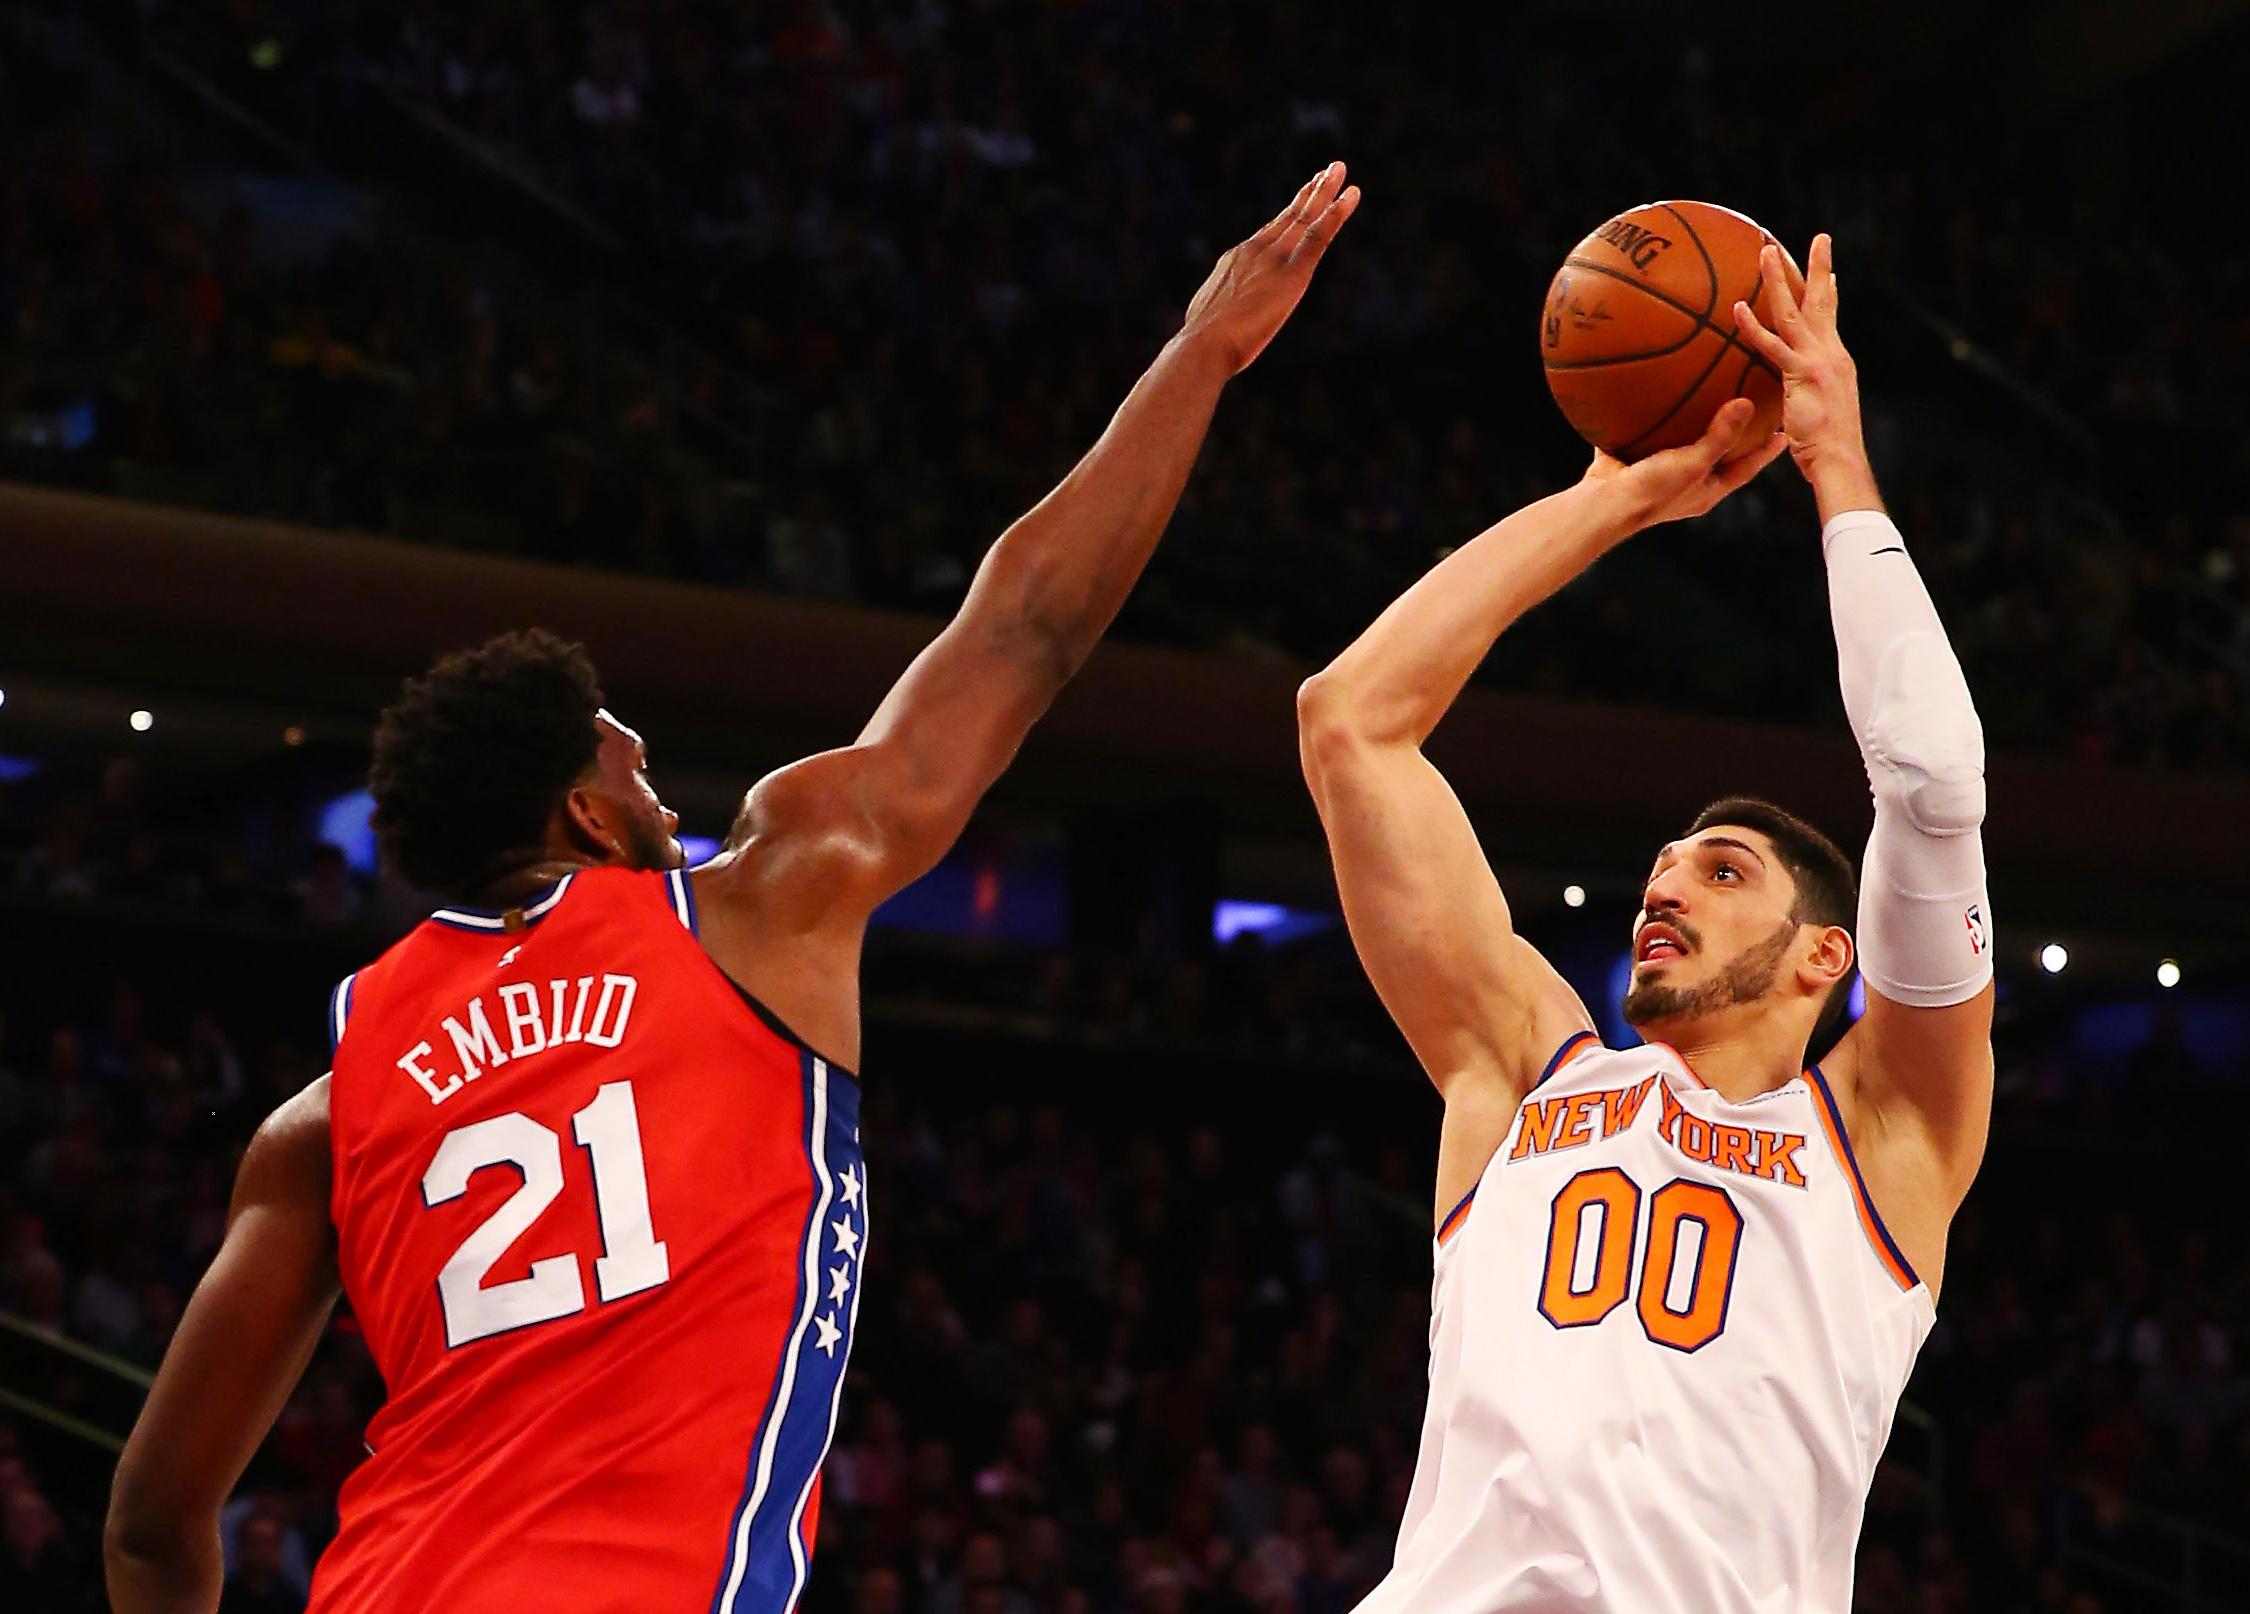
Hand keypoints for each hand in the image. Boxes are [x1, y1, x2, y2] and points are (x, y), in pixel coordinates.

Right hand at [1179, 162, 1361, 373]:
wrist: (1204, 343)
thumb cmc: (1204, 342)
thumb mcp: (1209, 316)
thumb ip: (1222, 307)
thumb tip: (1217, 319)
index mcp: (1236, 260)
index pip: (1269, 232)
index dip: (1288, 214)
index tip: (1302, 198)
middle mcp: (1256, 250)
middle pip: (1289, 216)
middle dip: (1310, 192)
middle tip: (1327, 171)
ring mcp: (1275, 258)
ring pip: (1306, 218)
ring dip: (1325, 192)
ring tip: (1339, 169)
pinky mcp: (1294, 273)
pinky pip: (1320, 235)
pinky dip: (1337, 213)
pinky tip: (1351, 195)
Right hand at [1583, 397, 1786, 531]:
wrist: (1602, 504)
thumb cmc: (1652, 492)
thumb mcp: (1692, 463)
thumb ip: (1719, 436)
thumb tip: (1747, 404)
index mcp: (1706, 490)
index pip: (1746, 469)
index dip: (1765, 452)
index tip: (1784, 434)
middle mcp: (1685, 483)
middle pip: (1717, 456)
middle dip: (1733, 436)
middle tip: (1752, 410)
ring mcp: (1658, 472)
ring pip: (1682, 443)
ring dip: (1692, 423)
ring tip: (1706, 394)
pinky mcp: (1632, 459)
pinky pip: (1645, 433)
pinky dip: (1650, 415)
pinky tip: (1651, 391)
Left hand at [1731, 234, 1871, 496]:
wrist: (1839, 462)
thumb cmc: (1825, 450)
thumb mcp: (1814, 415)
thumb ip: (1802, 400)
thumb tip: (1788, 404)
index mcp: (1835, 361)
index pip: (1832, 319)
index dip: (1830, 293)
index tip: (1830, 272)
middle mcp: (1832, 354)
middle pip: (1824, 302)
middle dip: (1821, 268)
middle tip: (1819, 239)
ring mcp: (1819, 361)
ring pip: (1795, 311)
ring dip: (1780, 279)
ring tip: (1766, 251)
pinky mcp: (1802, 375)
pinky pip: (1772, 345)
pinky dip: (1753, 327)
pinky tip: (1737, 309)